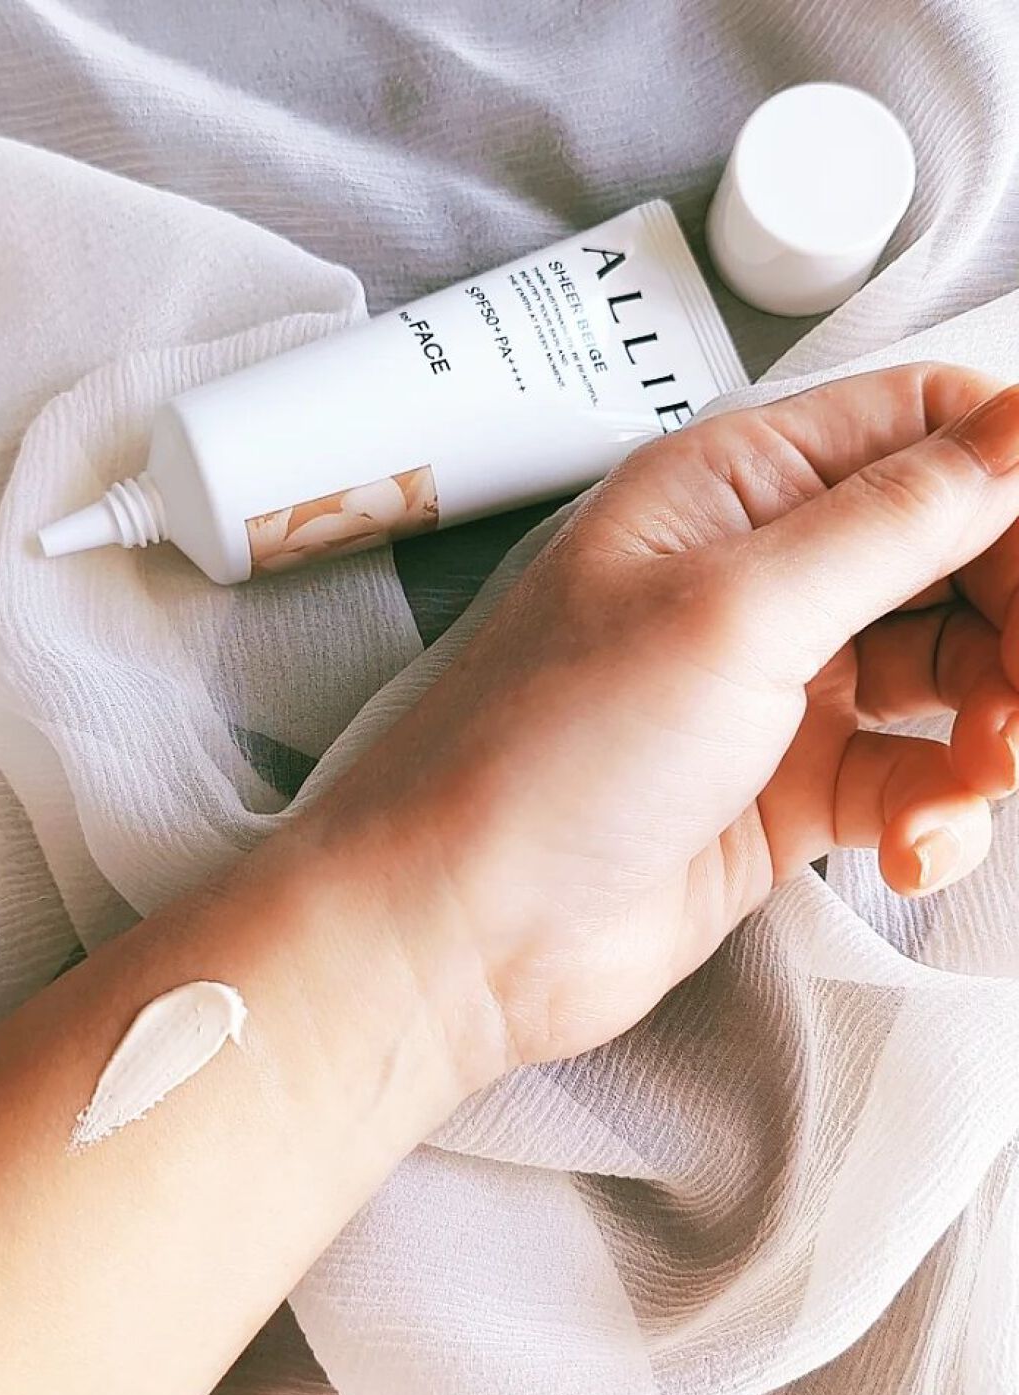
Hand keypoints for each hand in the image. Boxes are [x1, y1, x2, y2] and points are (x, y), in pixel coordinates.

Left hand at [287, 364, 1018, 1075]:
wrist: (463, 929)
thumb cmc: (547, 754)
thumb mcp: (735, 612)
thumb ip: (893, 519)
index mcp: (731, 490)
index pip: (923, 432)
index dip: (1012, 478)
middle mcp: (759, 576)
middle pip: (955, 553)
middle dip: (1013, 615)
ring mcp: (775, 687)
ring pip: (950, 671)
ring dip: (996, 722)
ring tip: (982, 768)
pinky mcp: (784, 789)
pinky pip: (911, 778)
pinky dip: (937, 811)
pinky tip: (912, 848)